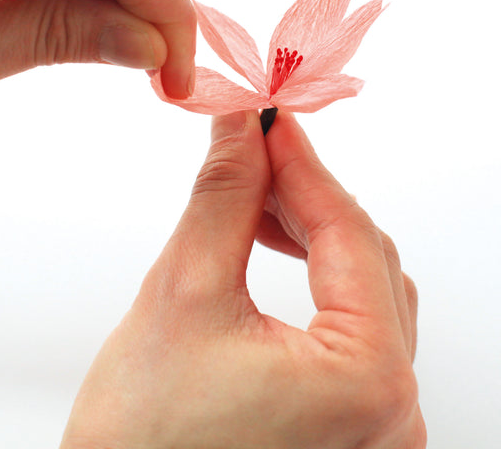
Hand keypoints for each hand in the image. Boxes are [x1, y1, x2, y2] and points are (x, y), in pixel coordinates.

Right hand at [61, 112, 425, 448]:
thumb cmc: (142, 436)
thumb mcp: (184, 291)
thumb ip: (224, 197)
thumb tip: (240, 130)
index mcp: (368, 381)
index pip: (348, 232)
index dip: (303, 163)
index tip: (267, 119)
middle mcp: (393, 412)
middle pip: (365, 258)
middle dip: (306, 195)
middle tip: (251, 151)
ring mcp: (376, 424)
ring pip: (361, 288)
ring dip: (310, 231)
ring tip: (252, 199)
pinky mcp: (350, 425)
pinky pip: (353, 325)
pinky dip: (315, 275)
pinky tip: (271, 249)